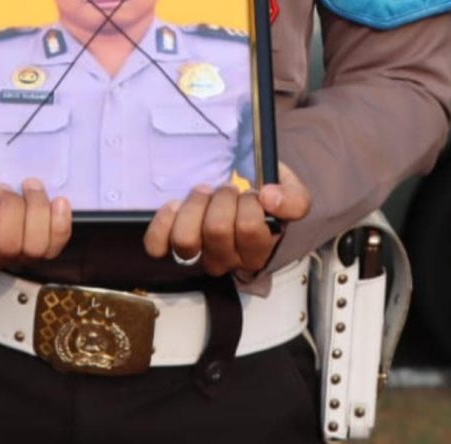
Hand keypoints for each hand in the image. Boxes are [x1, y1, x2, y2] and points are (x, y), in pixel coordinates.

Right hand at [0, 154, 71, 276]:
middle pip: (9, 246)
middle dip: (12, 207)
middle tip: (4, 187)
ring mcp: (11, 259)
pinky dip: (60, 223)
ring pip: (35, 248)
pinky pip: (55, 246)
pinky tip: (58, 201)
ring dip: (37, 210)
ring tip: (28, 188)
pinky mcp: (35, 252)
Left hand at [144, 162, 312, 276]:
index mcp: (258, 251)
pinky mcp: (170, 247)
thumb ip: (293, 200)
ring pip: (186, 240)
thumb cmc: (263, 196)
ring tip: (205, 193)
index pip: (250, 230)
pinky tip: (175, 205)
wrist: (242, 190)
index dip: (249, 204)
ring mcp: (198, 256)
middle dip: (222, 199)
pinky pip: (157, 245)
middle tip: (228, 189)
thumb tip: (270, 198)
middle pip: (216, 231)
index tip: (253, 193)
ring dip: (194, 207)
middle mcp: (227, 260)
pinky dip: (163, 223)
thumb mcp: (290, 193)